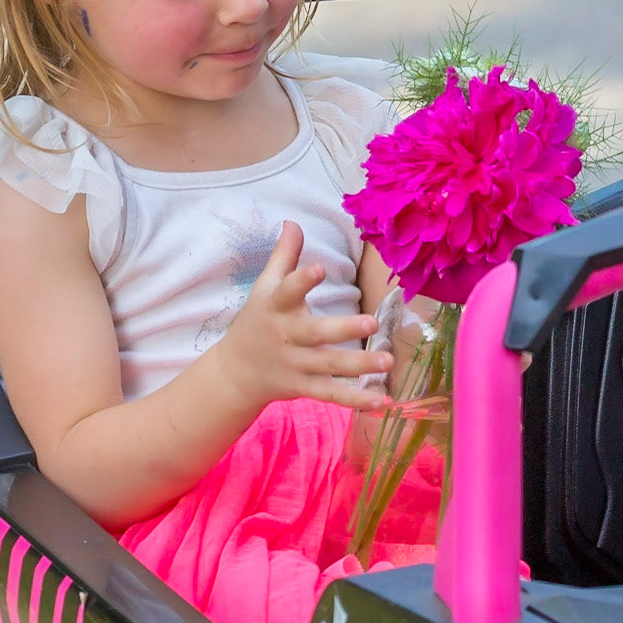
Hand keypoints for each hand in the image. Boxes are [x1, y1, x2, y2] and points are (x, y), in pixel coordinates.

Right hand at [215, 222, 390, 411]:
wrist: (234, 374)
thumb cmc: (257, 321)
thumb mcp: (264, 288)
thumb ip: (283, 256)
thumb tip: (293, 221)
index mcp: (276, 307)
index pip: (288, 291)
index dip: (302, 280)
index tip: (319, 269)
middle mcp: (287, 337)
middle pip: (315, 333)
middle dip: (343, 328)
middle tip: (372, 322)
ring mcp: (296, 365)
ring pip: (329, 366)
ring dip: (360, 365)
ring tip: (389, 362)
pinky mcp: (304, 387)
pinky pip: (331, 394)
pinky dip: (356, 399)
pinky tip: (382, 401)